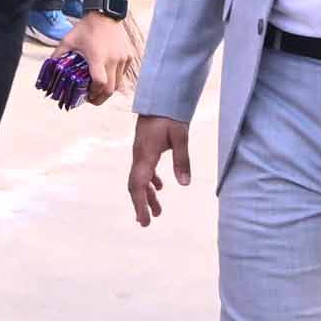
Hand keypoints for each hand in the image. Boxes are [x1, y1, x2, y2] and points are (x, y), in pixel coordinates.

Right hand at [126, 109, 192, 228]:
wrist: (161, 97)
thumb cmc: (170, 115)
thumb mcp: (180, 137)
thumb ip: (182, 160)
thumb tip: (185, 185)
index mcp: (145, 155)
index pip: (139, 185)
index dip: (140, 204)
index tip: (144, 221)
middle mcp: (139, 156)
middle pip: (136, 185)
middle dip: (140, 205)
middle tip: (146, 223)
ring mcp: (141, 152)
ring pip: (140, 179)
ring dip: (147, 195)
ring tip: (157, 212)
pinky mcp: (146, 148)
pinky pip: (145, 170)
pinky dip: (151, 182)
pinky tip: (160, 188)